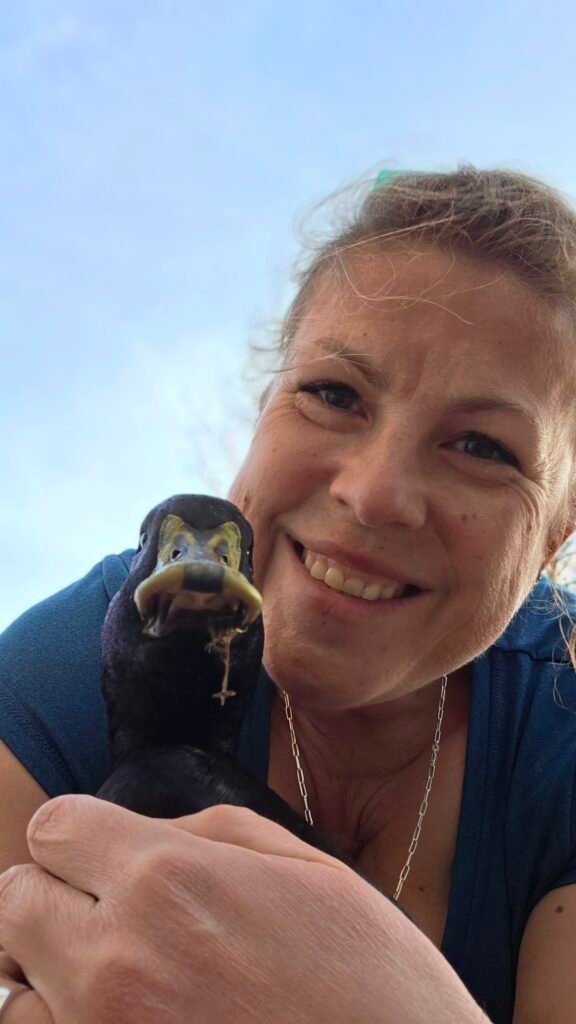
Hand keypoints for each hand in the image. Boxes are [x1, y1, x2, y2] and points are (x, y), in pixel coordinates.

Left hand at [0, 795, 487, 1022]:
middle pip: (14, 901)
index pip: (53, 826)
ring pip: (14, 992)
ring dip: (47, 976)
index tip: (99, 851)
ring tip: (111, 980)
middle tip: (99, 913)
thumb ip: (208, 832)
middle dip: (50, 895)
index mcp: (167, 878)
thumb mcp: (304, 866)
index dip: (76, 833)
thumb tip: (147, 832)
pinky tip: (120, 1021)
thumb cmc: (369, 978)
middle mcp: (116, 958)